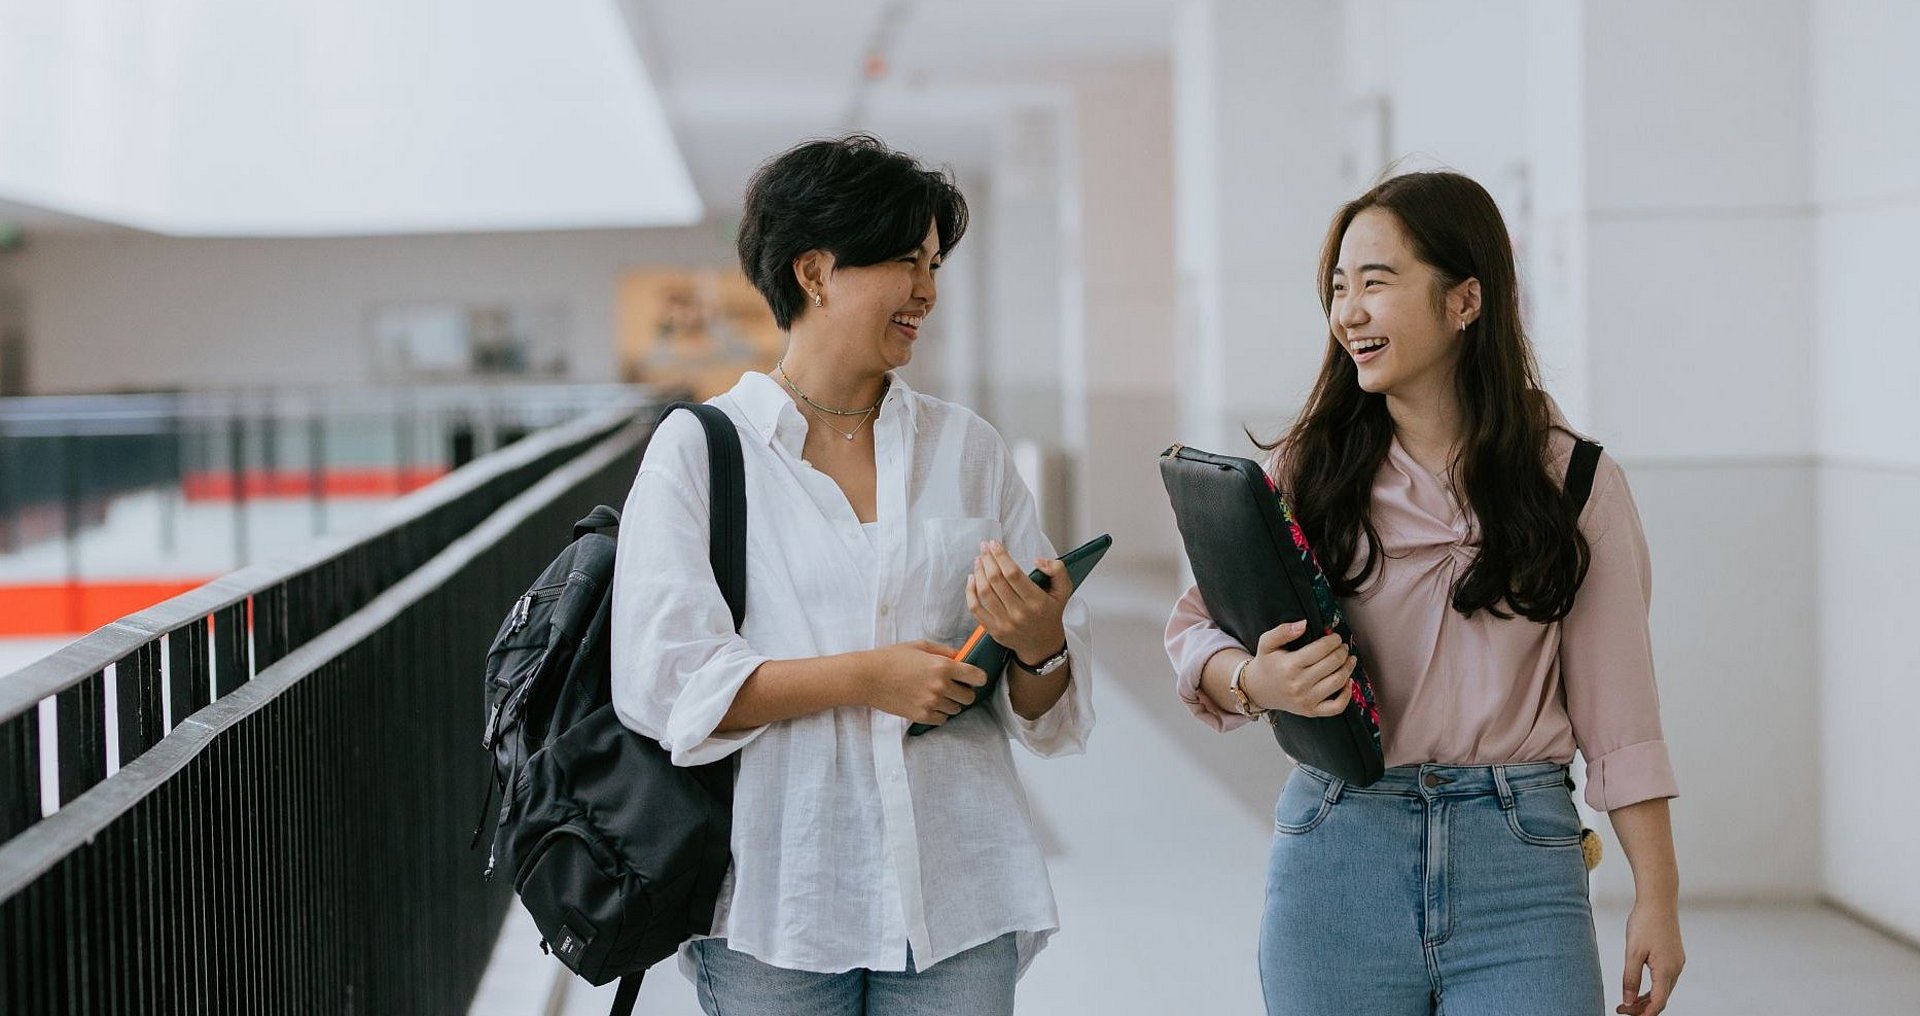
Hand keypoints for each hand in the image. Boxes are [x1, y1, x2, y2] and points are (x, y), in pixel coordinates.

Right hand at [859, 640, 988, 727]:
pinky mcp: (921, 716)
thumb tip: (961, 657)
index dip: (978, 677)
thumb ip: (944, 651)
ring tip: (937, 694)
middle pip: (969, 697)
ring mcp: (931, 703)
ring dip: (951, 703)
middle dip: (964, 691)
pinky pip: (942, 720)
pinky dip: (940, 713)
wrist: (868, 677)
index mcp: (943, 666)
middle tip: (954, 687)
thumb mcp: (920, 646)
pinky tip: (929, 704)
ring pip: (956, 709)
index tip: (974, 678)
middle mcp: (941, 686)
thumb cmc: (892, 658)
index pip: (977, 677)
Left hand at [965, 540, 1070, 664]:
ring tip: (979, 560)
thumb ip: (1057, 570)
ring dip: (978, 572)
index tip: (994, 544)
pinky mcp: (993, 630)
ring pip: (984, 592)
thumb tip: (1037, 560)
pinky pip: (975, 608)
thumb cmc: (1050, 613)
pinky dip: (970, 591)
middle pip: (996, 580)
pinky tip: (972, 578)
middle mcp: (1020, 613)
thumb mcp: (1063, 590)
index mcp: (1037, 602)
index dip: (1001, 556)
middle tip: (984, 548)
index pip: (1013, 574)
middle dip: (987, 560)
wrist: (1042, 645)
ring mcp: (1005, 623)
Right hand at [1245, 619, 1354, 716]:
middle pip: (1332, 663)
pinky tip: (1348, 682)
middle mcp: (1299, 684)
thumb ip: (1283, 630)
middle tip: (1342, 646)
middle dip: (1342, 651)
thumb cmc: (1266, 664)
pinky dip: (1347, 694)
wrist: (1257, 690)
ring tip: (1349, 659)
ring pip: (1338, 682)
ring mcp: (1306, 700)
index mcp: (1289, 666)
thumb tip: (1304, 623)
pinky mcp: (1311, 711)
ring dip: (1348, 668)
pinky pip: (1337, 707)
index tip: (1335, 637)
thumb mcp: (1267, 642)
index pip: (1321, 649)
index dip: (1333, 640)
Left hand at [1617, 902, 1683, 1014]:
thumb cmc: (1645, 922)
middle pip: (1661, 998)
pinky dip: (1652, 987)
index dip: (1644, 1013)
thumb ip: (1630, 978)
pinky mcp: (1674, 956)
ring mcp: (1677, 962)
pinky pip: (1664, 979)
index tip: (1626, 1014)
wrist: (1658, 900)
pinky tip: (1639, 987)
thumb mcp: (1632, 952)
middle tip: (1622, 1009)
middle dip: (1642, 1008)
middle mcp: (1675, 969)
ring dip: (1647, 998)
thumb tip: (1628, 1000)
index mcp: (1666, 970)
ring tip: (1627, 1002)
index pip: (1658, 1002)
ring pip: (1663, 989)